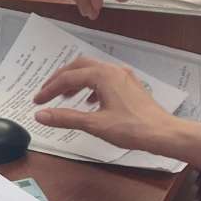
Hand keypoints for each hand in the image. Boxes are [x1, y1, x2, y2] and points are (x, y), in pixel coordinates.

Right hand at [33, 59, 183, 154]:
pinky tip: (89, 102)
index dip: (49, 89)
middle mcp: (113, 70)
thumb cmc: (132, 128)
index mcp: (103, 75)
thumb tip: (41, 115)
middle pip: (79, 66)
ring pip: (92, 71)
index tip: (37, 101)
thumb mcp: (95, 124)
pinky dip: (90, 86)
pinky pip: (104, 79)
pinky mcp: (130, 85)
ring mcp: (123, 76)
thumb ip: (66, 118)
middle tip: (46, 92)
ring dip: (75, 81)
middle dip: (60, 78)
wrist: (163, 133)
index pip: (68, 78)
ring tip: (64, 96)